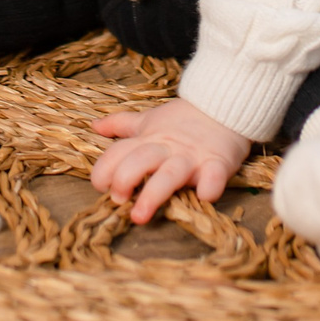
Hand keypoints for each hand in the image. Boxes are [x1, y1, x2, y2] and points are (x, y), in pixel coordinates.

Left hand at [89, 98, 251, 223]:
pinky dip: (210, 185)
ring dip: (153, 193)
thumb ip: (122, 124)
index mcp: (149, 138)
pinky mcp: (218, 162)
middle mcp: (167, 148)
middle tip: (118, 200)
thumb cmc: (183, 119)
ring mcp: (192, 156)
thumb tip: (95, 125)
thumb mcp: (150, 119)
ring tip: (140, 215)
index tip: (100, 186)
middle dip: (124, 179)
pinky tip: (203, 196)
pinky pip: (214, 175)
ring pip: (170, 174)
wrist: (224, 105)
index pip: (119, 152)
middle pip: (140, 161)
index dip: (104, 169)